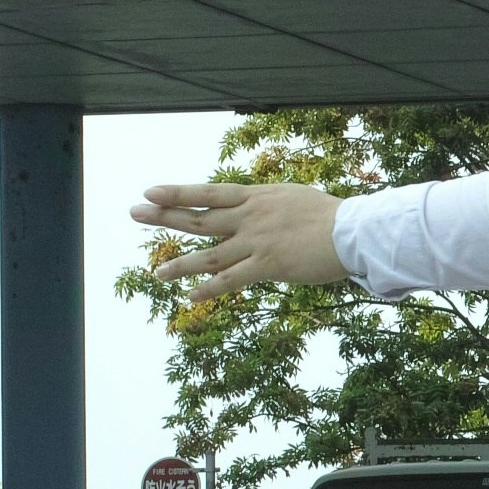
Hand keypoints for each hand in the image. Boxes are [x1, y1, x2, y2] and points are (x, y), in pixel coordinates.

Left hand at [132, 181, 348, 288]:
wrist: (354, 232)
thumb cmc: (333, 215)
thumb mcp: (293, 198)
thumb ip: (269, 204)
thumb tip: (254, 207)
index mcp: (257, 197)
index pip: (209, 192)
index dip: (178, 192)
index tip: (151, 191)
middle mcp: (250, 218)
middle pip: (199, 219)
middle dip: (164, 216)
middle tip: (135, 213)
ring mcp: (256, 242)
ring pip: (209, 255)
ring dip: (180, 264)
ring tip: (156, 273)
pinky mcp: (268, 266)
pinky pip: (232, 280)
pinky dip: (209, 289)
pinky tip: (190, 296)